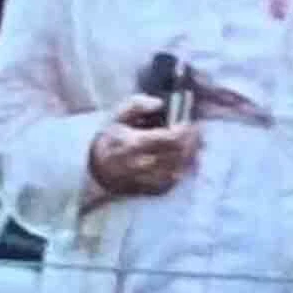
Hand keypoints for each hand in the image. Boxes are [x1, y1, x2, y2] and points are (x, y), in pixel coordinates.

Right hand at [84, 96, 199, 200]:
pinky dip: (184, 167)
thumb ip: (137, 104)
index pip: (171, 138)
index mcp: (133, 143)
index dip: (186, 129)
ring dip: (191, 153)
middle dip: (192, 139)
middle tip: (196, 129)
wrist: (96, 170)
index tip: (189, 120)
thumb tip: (160, 103)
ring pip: (182, 166)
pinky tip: (182, 158)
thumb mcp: (117, 116)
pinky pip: (178, 179)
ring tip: (192, 142)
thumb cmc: (109, 139)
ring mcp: (149, 180)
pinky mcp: (154, 190)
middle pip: (181, 152)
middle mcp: (142, 164)